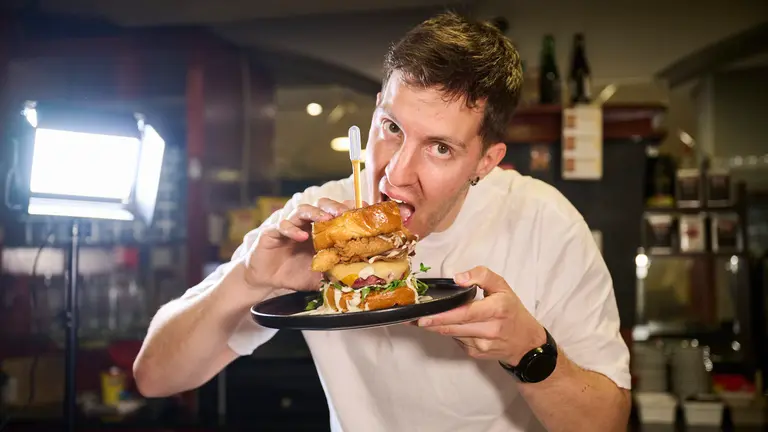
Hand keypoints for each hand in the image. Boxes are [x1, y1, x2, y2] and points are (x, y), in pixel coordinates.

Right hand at [243, 198, 357, 291]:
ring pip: (302, 210)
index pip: (336, 214)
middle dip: (333, 206)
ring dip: (315, 213)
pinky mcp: (272, 232)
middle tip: (344, 213)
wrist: (266, 279)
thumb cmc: (294, 274)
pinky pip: (282, 226)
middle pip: (321, 205)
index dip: (348, 209)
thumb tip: (357, 279)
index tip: (362, 209)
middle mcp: (306, 224)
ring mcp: (290, 226)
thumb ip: (335, 273)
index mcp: (320, 231)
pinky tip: (301, 236)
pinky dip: (292, 229)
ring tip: (326, 219)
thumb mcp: (319, 276)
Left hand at [417, 266, 545, 365]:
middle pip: (453, 327)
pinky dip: (450, 332)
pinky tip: (449, 325)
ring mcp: (482, 345)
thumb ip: (482, 275)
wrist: (525, 343)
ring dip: (437, 327)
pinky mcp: (476, 354)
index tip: (424, 316)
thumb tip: (458, 278)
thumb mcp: (503, 287)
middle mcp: (490, 330)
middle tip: (413, 319)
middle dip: (431, 323)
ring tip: (423, 319)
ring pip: (452, 334)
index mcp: (497, 310)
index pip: (465, 313)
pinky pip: (457, 340)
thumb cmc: (512, 311)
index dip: (442, 316)